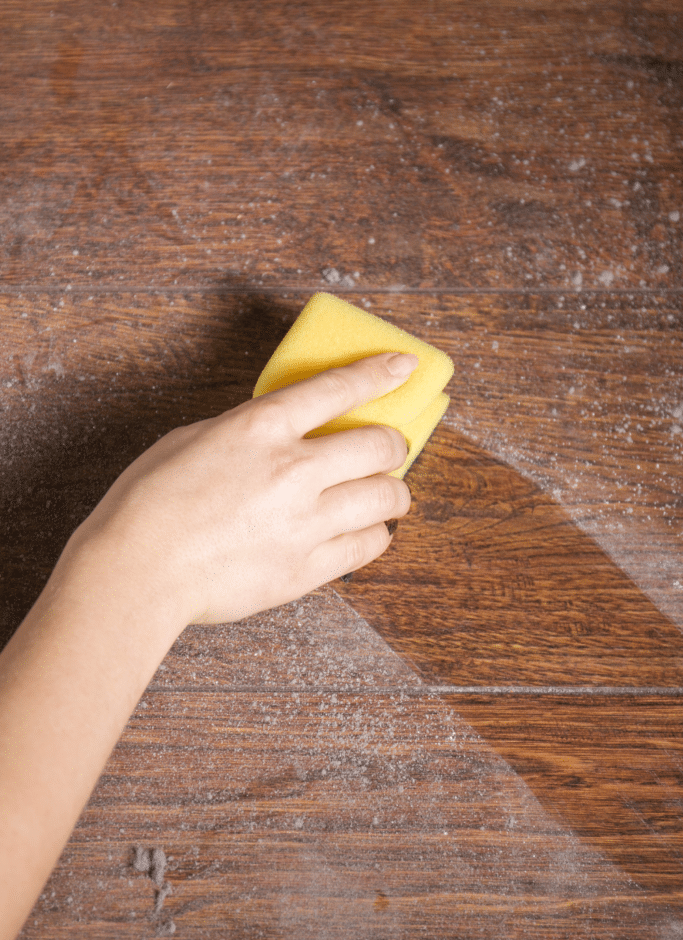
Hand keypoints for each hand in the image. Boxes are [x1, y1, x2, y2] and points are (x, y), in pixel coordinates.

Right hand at [71, 352, 417, 626]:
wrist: (138, 572)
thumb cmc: (150, 504)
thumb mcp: (193, 440)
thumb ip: (249, 432)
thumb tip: (283, 434)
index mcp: (261, 428)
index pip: (339, 388)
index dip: (380, 373)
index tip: (404, 367)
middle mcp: (293, 470)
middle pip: (381, 445)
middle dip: (392, 444)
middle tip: (387, 450)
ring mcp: (305, 522)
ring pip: (387, 498)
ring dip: (392, 492)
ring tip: (382, 495)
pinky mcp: (307, 568)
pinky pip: (368, 545)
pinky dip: (374, 534)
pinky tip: (362, 530)